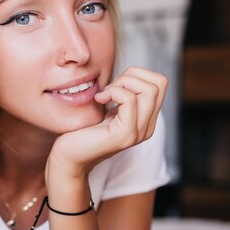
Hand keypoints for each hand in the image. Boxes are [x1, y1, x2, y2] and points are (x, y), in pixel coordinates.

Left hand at [46, 66, 167, 181]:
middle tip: (110, 89)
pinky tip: (99, 100)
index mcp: (146, 119)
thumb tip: (132, 73)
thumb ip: (124, 93)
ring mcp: (139, 133)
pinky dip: (113, 92)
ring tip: (104, 95)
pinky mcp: (125, 135)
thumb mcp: (109, 107)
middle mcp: (148, 127)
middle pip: (159, 83)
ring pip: (149, 90)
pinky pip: (130, 100)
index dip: (137, 75)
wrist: (68, 156)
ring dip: (122, 84)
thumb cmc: (83, 129)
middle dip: (131, 76)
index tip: (115, 85)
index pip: (160, 83)